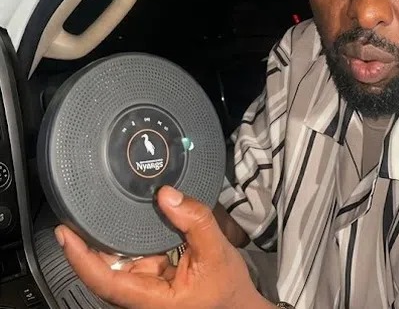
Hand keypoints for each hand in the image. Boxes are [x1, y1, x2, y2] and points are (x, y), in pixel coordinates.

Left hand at [55, 186, 274, 308]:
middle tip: (74, 219)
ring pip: (116, 267)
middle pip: (104, 274)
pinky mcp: (151, 282)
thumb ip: (195, 220)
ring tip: (95, 218)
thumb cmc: (228, 288)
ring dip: (106, 245)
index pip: (106, 282)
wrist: (238, 305)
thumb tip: (167, 194)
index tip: (66, 235)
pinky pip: (131, 262)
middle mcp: (143, 298)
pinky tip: (123, 226)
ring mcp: (145, 291)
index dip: (82, 259)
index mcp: (154, 301)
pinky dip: (126, 244)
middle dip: (88, 248)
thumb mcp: (217, 251)